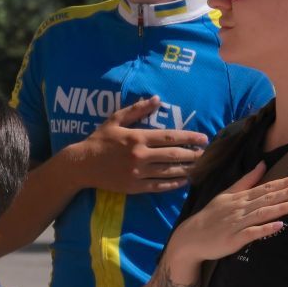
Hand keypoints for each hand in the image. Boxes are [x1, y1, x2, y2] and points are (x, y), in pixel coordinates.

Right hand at [70, 97, 209, 193]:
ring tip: (199, 166)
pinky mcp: (133, 187)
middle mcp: (140, 156)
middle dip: (193, 154)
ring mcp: (137, 173)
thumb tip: (157, 99)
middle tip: (206, 153)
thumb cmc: (99, 140)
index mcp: (137, 137)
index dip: (189, 138)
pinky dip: (172, 184)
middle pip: (173, 155)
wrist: (81, 165)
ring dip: (186, 169)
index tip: (203, 138)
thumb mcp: (115, 119)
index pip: (170, 137)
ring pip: (168, 171)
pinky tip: (183, 180)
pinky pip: (158, 186)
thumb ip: (137, 109)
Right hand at [165, 164, 287, 266]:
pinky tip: (279, 225)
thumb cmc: (210, 217)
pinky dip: (265, 229)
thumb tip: (262, 164)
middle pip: (267, 198)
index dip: (284, 182)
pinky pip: (252, 233)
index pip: (265, 187)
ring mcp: (237, 224)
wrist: (190, 238)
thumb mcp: (226, 194)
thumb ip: (246, 181)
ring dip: (280, 208)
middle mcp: (240, 208)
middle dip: (287, 192)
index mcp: (240, 197)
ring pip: (262, 214)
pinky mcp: (234, 239)